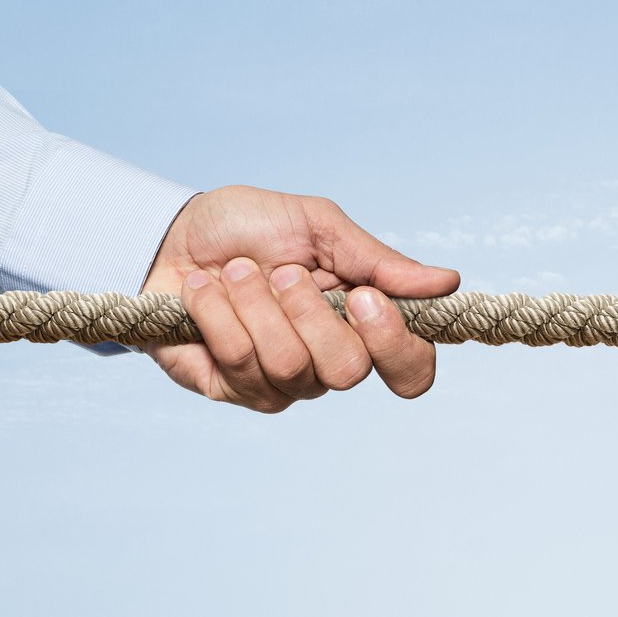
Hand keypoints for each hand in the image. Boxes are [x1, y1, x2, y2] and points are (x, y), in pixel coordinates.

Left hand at [141, 186, 458, 411]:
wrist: (170, 237)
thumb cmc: (250, 227)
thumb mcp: (317, 227)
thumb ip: (376, 260)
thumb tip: (447, 281)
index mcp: (363, 323)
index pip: (410, 369)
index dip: (396, 345)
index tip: (364, 298)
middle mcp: (328, 362)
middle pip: (348, 372)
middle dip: (309, 312)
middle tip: (284, 272)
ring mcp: (280, 383)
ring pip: (289, 367)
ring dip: (256, 304)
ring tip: (235, 272)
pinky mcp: (231, 389)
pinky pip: (237, 362)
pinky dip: (218, 312)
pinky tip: (203, 290)